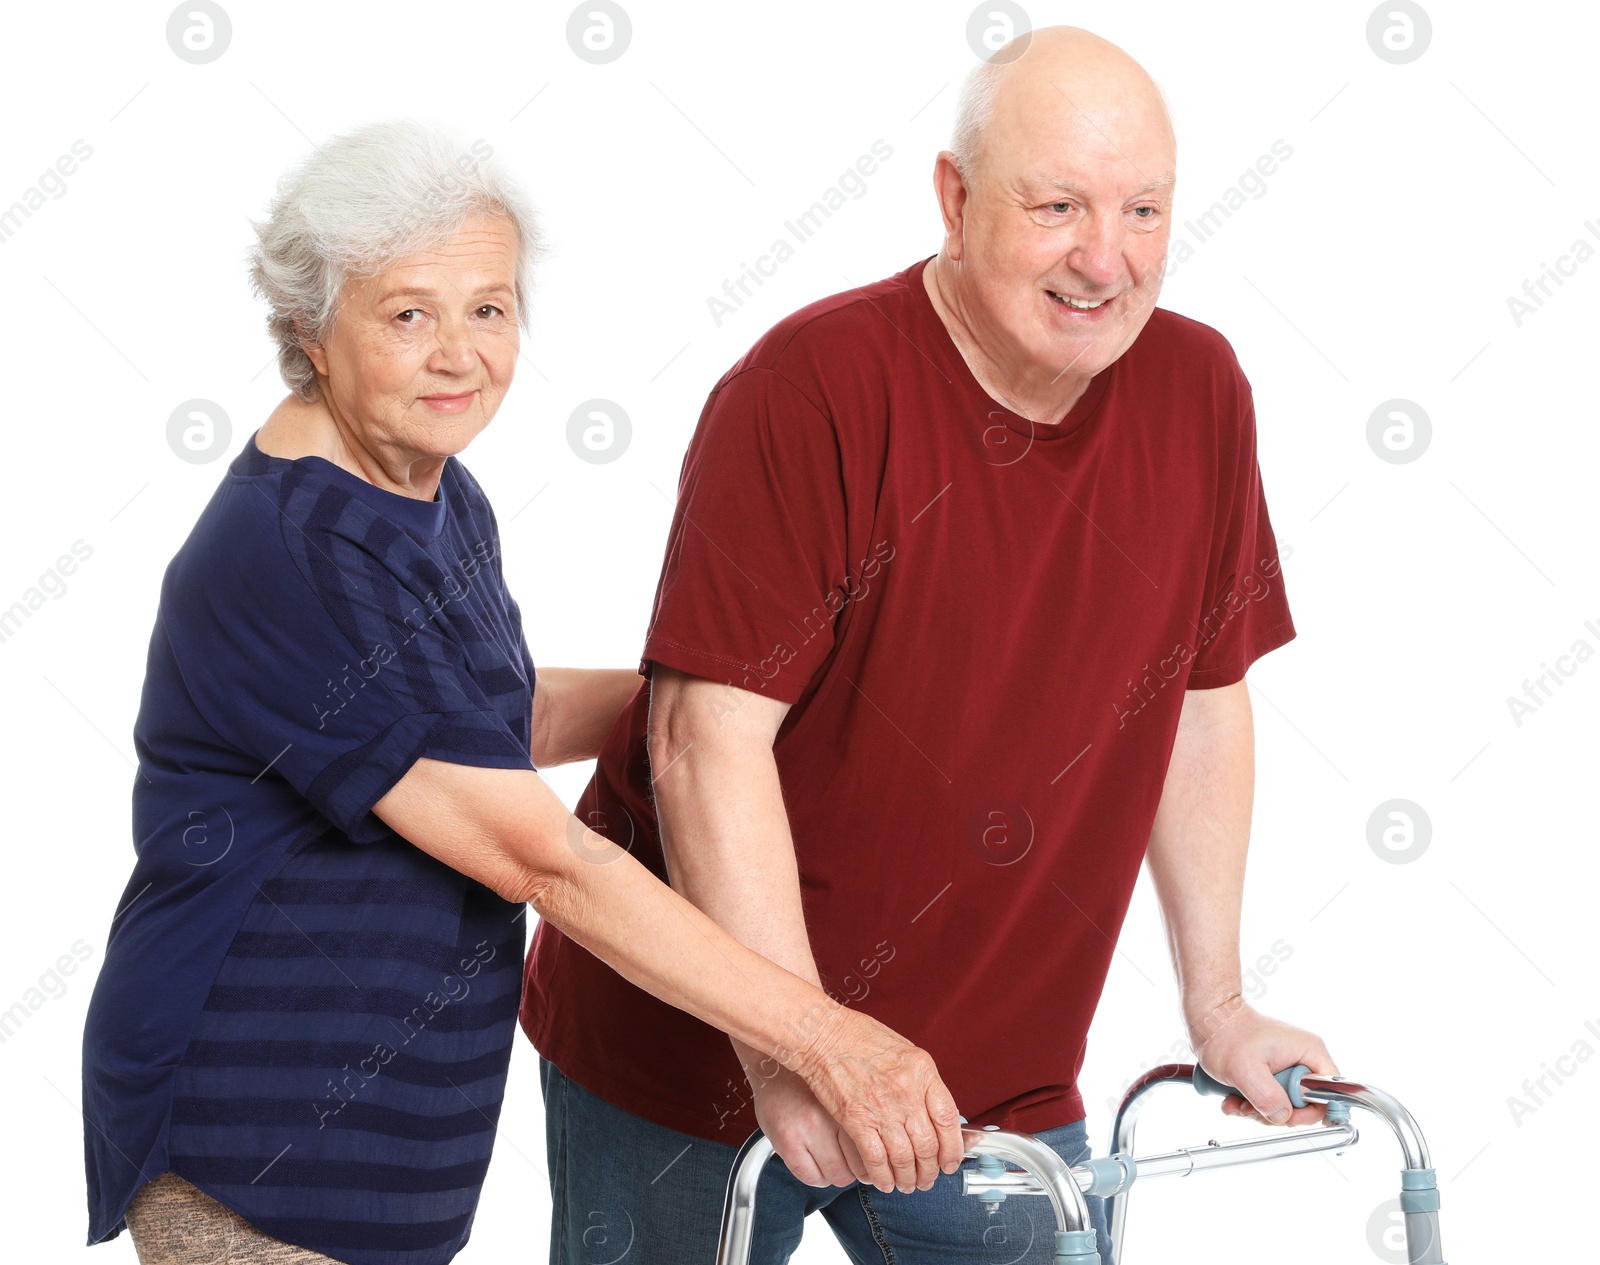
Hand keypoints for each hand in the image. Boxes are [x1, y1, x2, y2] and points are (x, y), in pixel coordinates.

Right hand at [748, 1064, 866, 1188]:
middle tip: (853, 1162)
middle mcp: (831, 1116)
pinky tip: (815, 1164)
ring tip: (832, 1160)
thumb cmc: (809, 1079)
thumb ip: (862, 1115)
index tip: (874, 1160)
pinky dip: (817, 1177)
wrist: (771, 1066)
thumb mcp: (843, 1090)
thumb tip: (882, 1145)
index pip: (876, 1148)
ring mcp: (807, 1130)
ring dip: (837, 1174)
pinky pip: (811, 1177)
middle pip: (860, 1166)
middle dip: (858, 1170)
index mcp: (850, 1102)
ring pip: (836, 1175)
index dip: (876, 1161)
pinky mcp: (787, 1143)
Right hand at [786, 1006, 965, 1193]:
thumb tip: (934, 1113)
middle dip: (930, 1171)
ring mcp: (882, 1108)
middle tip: (928, 1179)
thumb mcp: (904, 1050)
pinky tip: (884, 1181)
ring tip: (907, 1184)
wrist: (823, 1034)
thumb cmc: (858, 1036)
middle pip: (928, 1145)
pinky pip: (875, 1159)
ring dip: (908, 1178)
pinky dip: (882, 1176)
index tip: (950, 1160)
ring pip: (905, 1158)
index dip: (953, 1149)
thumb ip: (921, 1082)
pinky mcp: (856, 1120)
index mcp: (922, 1071)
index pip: (949, 1120)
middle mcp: (906, 1092)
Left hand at [1190, 995, 1337, 1126]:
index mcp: (1309, 1052)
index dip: (1310, 1111)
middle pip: (1303, 1105)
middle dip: (1274, 1113)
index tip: (1284, 1115)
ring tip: (1235, 1100)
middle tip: (1250, 1106)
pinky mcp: (1271, 1073)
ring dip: (1257, 1110)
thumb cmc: (1224, 1033)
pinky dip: (1249, 1104)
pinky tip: (1231, 1099)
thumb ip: (1268, 1097)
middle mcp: (1302, 1060)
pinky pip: (1268, 1099)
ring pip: (1283, 1105)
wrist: (1206, 1018)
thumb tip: (1282, 1117)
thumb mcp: (1246, 1069)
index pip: (1330, 1093)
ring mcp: (1286, 1067)